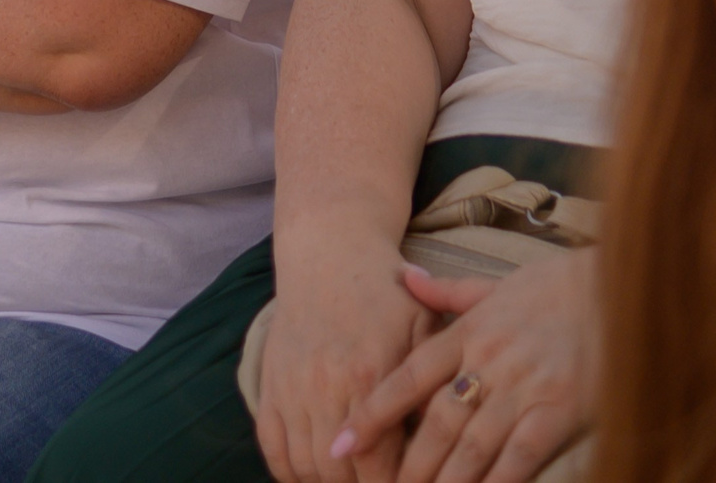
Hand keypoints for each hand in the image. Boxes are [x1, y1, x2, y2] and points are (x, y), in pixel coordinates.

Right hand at [256, 246, 440, 481]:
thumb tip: (446, 434)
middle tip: (384, 482)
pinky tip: (314, 474)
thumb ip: (431, 381)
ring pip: (304, 466)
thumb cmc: (386, 292)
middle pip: (338, 474)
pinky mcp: (270, 384)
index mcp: (367, 375)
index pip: (378, 464)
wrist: (329, 255)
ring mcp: (291, 388)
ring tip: (353, 480)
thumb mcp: (424, 326)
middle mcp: (323, 387)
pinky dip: (290, 471)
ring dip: (328, 482)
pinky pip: (272, 447)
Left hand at [333, 252, 597, 482]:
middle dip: (405, 464)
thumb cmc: (560, 287)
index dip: (373, 412)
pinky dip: (496, 482)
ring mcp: (525, 388)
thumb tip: (404, 277)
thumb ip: (448, 291)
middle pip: (435, 422)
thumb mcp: (497, 283)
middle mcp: (489, 362)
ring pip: (470, 446)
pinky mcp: (560, 411)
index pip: (408, 377)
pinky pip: (520, 456)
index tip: (342, 442)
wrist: (624, 286)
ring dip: (441, 481)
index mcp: (469, 331)